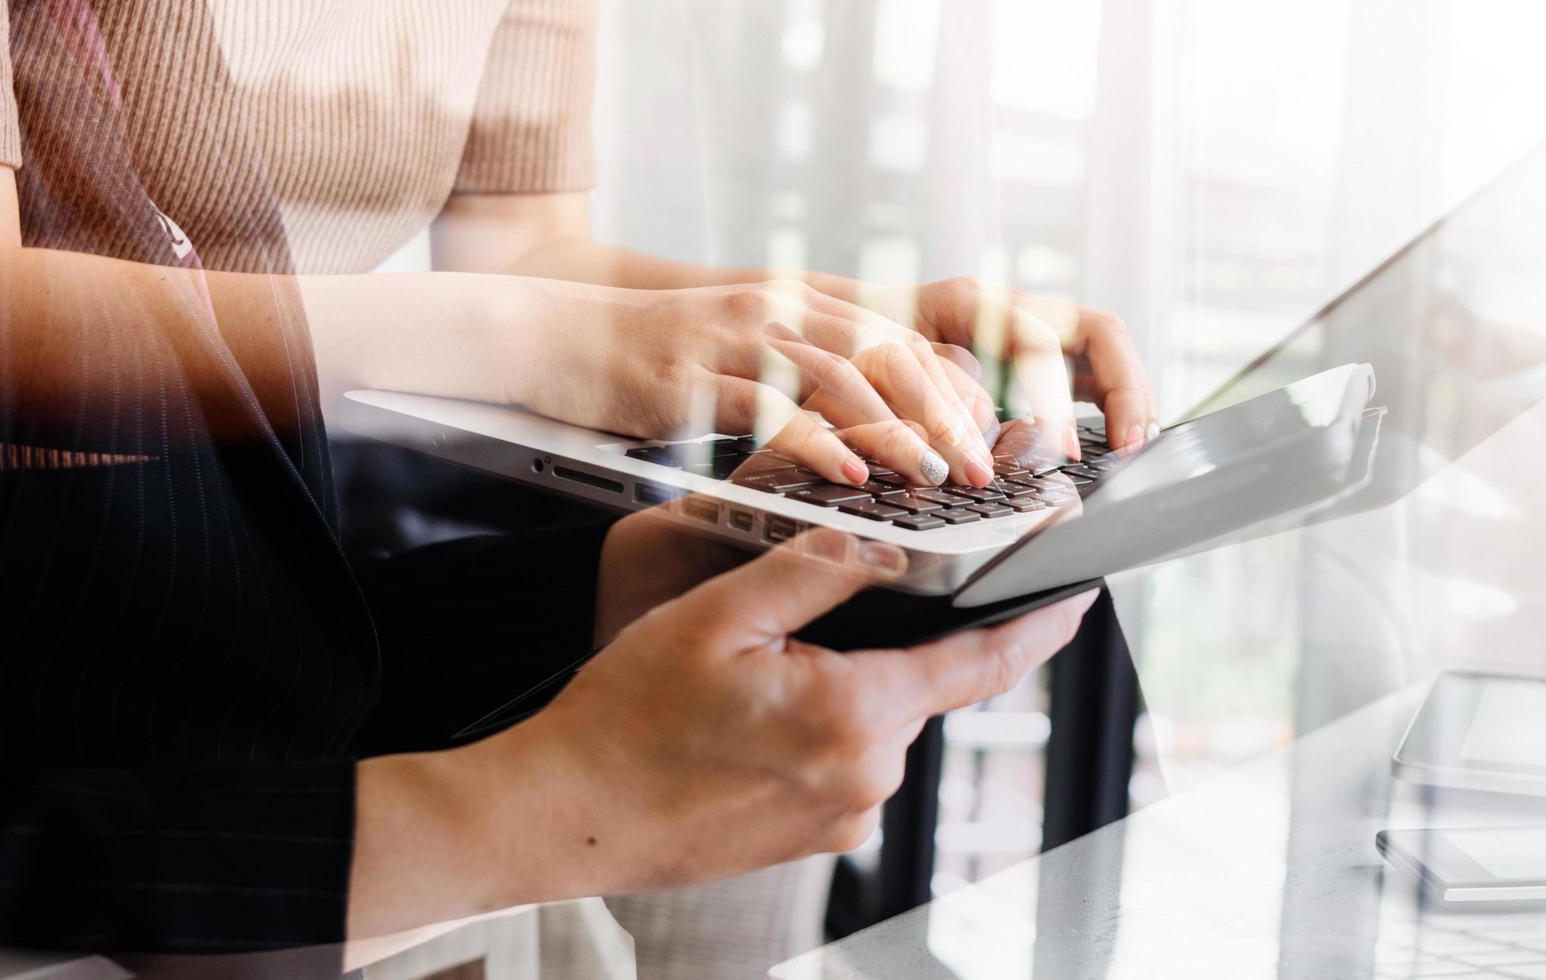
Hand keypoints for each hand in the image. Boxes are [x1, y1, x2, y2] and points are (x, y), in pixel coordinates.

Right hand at [497, 529, 1091, 892]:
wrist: (562, 816)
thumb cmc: (625, 718)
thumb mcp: (718, 617)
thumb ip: (816, 571)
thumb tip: (888, 540)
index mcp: (856, 715)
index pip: (983, 663)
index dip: (1042, 622)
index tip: (1081, 591)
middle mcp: (867, 777)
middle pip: (922, 683)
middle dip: (903, 639)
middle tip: (839, 611)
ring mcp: (844, 816)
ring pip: (882, 720)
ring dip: (852, 682)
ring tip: (767, 669)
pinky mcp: (817, 836)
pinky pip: (848, 759)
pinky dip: (826, 723)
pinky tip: (758, 713)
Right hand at [510, 279, 1002, 487]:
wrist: (553, 334)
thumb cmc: (658, 355)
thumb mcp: (748, 347)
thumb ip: (816, 369)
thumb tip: (891, 419)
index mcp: (802, 302)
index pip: (903, 337)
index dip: (955, 386)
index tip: (993, 436)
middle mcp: (778, 311)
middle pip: (887, 354)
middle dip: (942, 415)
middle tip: (978, 469)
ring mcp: (735, 340)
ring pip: (839, 376)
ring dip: (895, 431)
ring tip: (932, 477)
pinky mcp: (691, 377)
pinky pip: (765, 407)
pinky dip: (814, 441)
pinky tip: (848, 474)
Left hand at [883, 277, 1157, 458]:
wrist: (847, 322)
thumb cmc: (864, 344)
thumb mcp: (888, 364)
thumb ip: (935, 392)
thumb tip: (982, 444)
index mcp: (978, 304)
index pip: (1045, 340)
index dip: (1064, 396)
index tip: (1069, 448)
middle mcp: (1016, 309)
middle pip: (1102, 332)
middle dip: (1127, 388)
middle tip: (1134, 445)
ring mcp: (1033, 327)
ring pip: (1107, 350)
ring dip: (1132, 395)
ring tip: (1138, 446)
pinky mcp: (1037, 354)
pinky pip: (1091, 371)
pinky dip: (1112, 403)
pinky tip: (1118, 441)